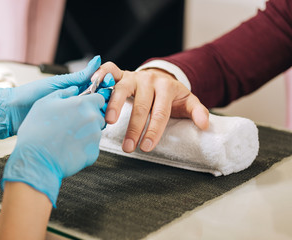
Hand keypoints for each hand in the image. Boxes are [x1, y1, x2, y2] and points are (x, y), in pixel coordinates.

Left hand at [0, 55, 102, 139]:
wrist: (12, 113)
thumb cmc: (31, 95)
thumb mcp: (57, 83)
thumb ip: (79, 76)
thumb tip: (97, 60)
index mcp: (73, 89)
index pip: (95, 87)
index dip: (105, 88)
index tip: (111, 87)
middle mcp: (73, 102)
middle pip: (96, 103)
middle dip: (103, 103)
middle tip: (108, 104)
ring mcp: (70, 115)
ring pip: (90, 115)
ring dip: (97, 115)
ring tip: (102, 116)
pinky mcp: (67, 127)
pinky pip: (81, 126)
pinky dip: (88, 126)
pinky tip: (92, 127)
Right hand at [1, 87, 104, 206]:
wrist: (36, 159)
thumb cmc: (37, 130)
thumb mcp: (44, 103)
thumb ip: (63, 93)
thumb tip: (74, 90)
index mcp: (82, 104)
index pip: (99, 99)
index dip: (90, 103)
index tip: (81, 108)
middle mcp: (92, 118)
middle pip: (98, 116)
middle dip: (88, 119)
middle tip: (71, 125)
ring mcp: (95, 137)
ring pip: (95, 132)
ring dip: (86, 133)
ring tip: (67, 138)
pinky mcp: (94, 153)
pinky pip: (92, 147)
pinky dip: (83, 148)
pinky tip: (69, 149)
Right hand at [92, 62, 208, 152]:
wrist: (161, 78)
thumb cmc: (172, 95)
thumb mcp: (188, 102)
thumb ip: (197, 111)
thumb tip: (204, 125)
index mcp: (167, 87)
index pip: (160, 112)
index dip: (154, 130)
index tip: (146, 147)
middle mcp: (149, 80)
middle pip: (141, 105)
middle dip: (134, 128)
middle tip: (129, 147)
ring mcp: (133, 76)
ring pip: (122, 87)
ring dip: (114, 105)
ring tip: (109, 122)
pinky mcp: (121, 74)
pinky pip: (109, 70)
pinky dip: (100, 76)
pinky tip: (92, 87)